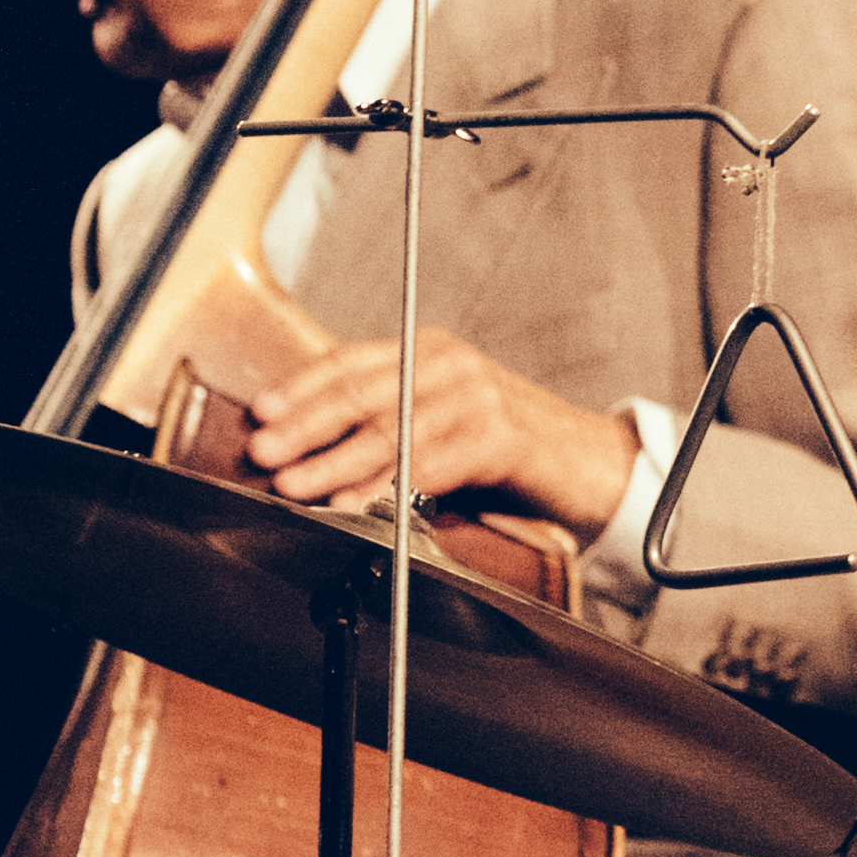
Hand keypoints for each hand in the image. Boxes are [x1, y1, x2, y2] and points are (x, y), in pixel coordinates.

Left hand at [246, 330, 640, 535]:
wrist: (596, 468)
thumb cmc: (515, 452)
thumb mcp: (446, 423)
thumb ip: (394, 425)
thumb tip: (314, 449)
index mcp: (434, 353)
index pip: (351, 362)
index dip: (301, 387)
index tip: (261, 413)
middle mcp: (453, 365)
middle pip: (362, 393)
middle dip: (306, 425)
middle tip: (265, 451)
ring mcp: (480, 397)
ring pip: (389, 431)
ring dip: (335, 463)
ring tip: (297, 484)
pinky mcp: (501, 436)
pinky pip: (429, 463)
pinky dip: (386, 487)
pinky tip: (357, 503)